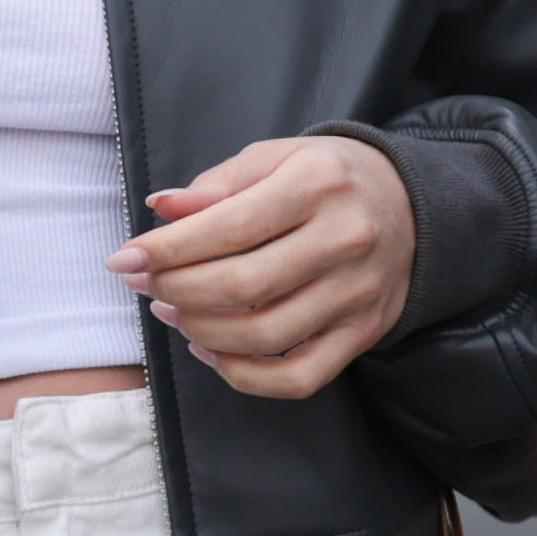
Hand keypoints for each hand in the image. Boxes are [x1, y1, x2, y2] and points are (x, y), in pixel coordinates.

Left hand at [122, 134, 416, 398]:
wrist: (412, 205)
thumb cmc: (329, 180)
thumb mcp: (276, 159)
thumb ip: (217, 184)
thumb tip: (161, 209)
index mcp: (318, 184)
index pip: (228, 227)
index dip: (166, 250)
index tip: (124, 259)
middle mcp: (345, 239)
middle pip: (242, 287)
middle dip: (176, 291)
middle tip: (144, 285)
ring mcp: (357, 293)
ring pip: (263, 336)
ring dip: (200, 332)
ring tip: (172, 312)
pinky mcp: (363, 333)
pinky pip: (297, 377)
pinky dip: (244, 376)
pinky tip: (211, 351)